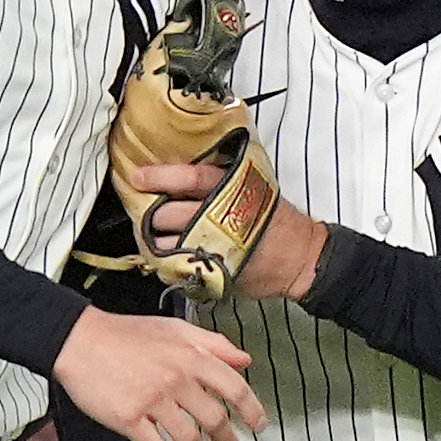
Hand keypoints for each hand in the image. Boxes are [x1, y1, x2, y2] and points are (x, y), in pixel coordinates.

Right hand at [50, 306, 266, 440]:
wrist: (79, 340)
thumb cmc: (126, 334)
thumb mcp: (175, 328)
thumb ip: (213, 344)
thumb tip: (245, 360)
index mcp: (191, 356)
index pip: (235, 389)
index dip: (253, 411)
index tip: (258, 426)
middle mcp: (176, 380)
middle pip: (215, 421)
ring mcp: (152, 401)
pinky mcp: (128, 419)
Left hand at [128, 161, 326, 303]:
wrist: (300, 257)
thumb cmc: (275, 219)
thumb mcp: (253, 186)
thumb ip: (221, 178)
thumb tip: (182, 168)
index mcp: (231, 188)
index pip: (189, 178)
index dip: (161, 177)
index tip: (139, 177)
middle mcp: (220, 215)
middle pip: (169, 212)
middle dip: (154, 215)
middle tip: (151, 215)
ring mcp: (215, 245)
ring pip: (167, 243)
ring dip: (158, 242)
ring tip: (163, 239)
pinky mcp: (213, 271)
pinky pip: (176, 268)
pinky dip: (167, 264)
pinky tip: (173, 259)